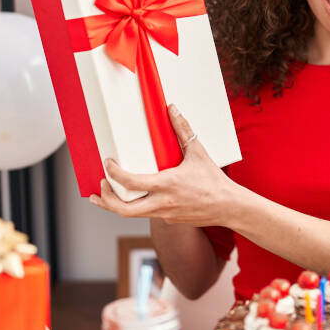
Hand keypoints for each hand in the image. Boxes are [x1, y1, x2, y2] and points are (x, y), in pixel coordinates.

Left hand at [88, 104, 236, 227]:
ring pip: (132, 215)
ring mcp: (164, 214)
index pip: (130, 182)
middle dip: (106, 199)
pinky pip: (147, 214)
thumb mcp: (198, 152)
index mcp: (166, 184)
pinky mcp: (169, 220)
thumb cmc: (214, 180)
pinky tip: (135, 197)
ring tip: (104, 195)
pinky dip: (136, 206)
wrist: (228, 207)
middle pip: (123, 210)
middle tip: (100, 185)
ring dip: (115, 205)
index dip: (114, 173)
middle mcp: (162, 203)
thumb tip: (172, 109)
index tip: (108, 163)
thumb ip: (183, 130)